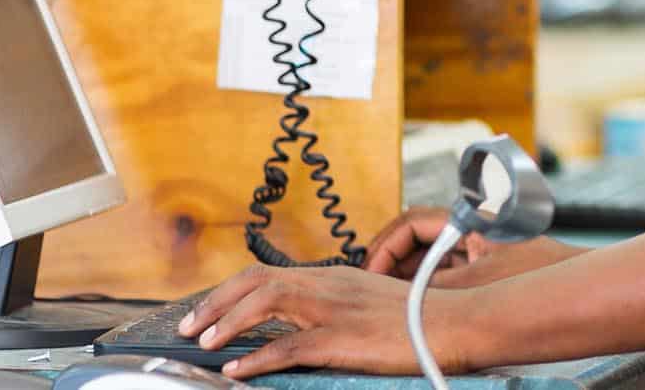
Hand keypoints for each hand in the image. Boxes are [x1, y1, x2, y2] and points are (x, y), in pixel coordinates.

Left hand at [174, 264, 474, 378]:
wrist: (458, 323)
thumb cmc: (423, 320)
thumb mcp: (372, 306)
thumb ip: (337, 310)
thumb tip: (306, 329)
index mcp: (334, 277)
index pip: (268, 274)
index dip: (230, 291)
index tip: (207, 310)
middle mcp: (328, 285)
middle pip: (255, 281)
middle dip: (214, 302)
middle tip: (186, 326)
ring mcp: (334, 309)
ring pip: (264, 303)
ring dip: (226, 322)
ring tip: (202, 342)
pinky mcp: (342, 338)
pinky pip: (287, 346)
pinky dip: (256, 357)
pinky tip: (236, 370)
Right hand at [363, 207, 585, 288]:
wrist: (576, 284)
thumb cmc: (541, 274)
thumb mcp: (476, 285)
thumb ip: (433, 287)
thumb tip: (394, 293)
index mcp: (467, 221)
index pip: (411, 222)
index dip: (385, 245)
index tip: (370, 269)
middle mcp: (468, 231)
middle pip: (415, 239)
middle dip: (389, 260)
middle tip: (369, 285)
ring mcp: (475, 249)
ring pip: (427, 258)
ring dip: (405, 275)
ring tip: (386, 298)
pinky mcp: (482, 268)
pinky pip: (443, 272)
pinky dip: (425, 286)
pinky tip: (413, 304)